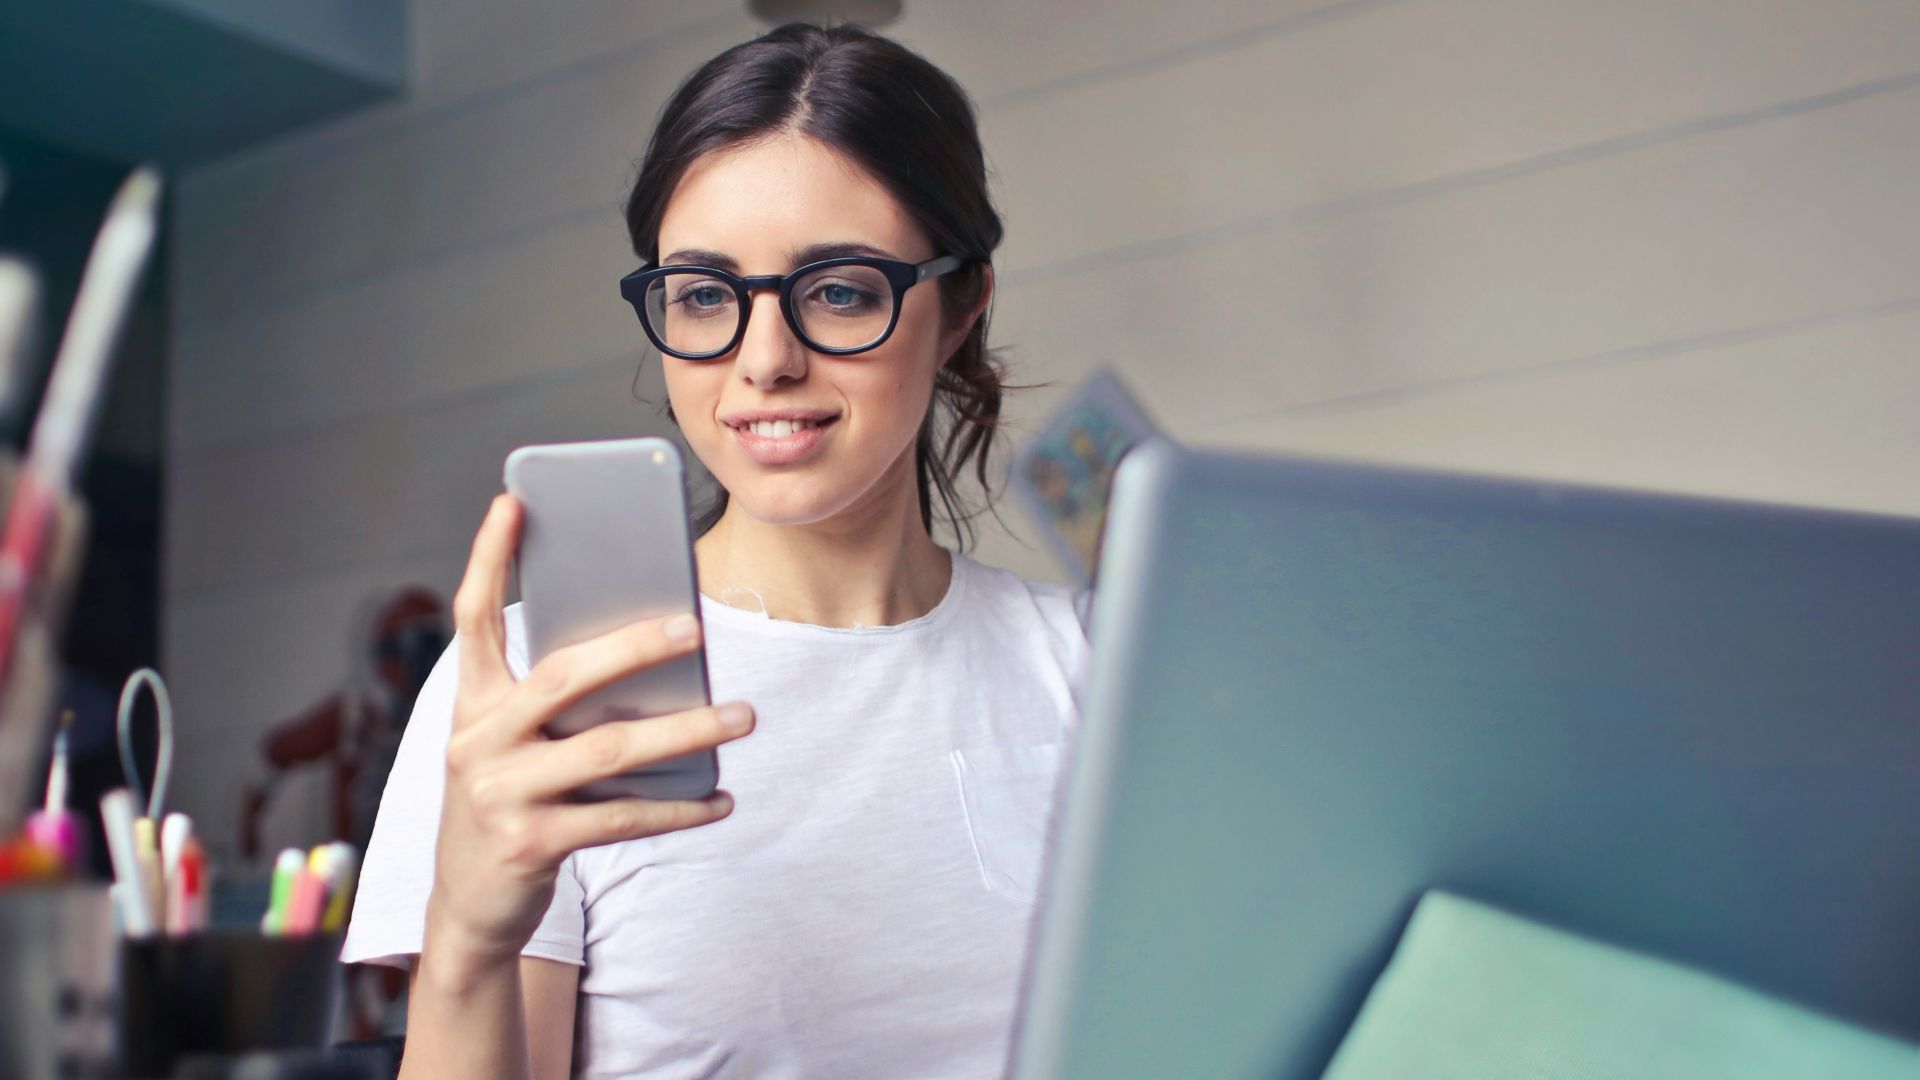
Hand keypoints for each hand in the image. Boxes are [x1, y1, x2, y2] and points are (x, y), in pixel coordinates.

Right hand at [426, 495, 749, 967]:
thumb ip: (558, 704)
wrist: (470, 907)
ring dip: (685, 732)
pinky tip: (722, 799)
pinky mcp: (531, 844)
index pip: (473, 618)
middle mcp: (477, 741)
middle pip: (562, 676)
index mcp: (472, 704)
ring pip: (608, 749)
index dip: (488, 558)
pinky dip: (680, 809)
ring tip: (742, 715)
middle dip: (632, 647)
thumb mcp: (515, 746)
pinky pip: (623, 817)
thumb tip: (654, 657)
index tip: (512, 501)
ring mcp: (500, 794)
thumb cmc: (511, 803)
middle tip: (695, 627)